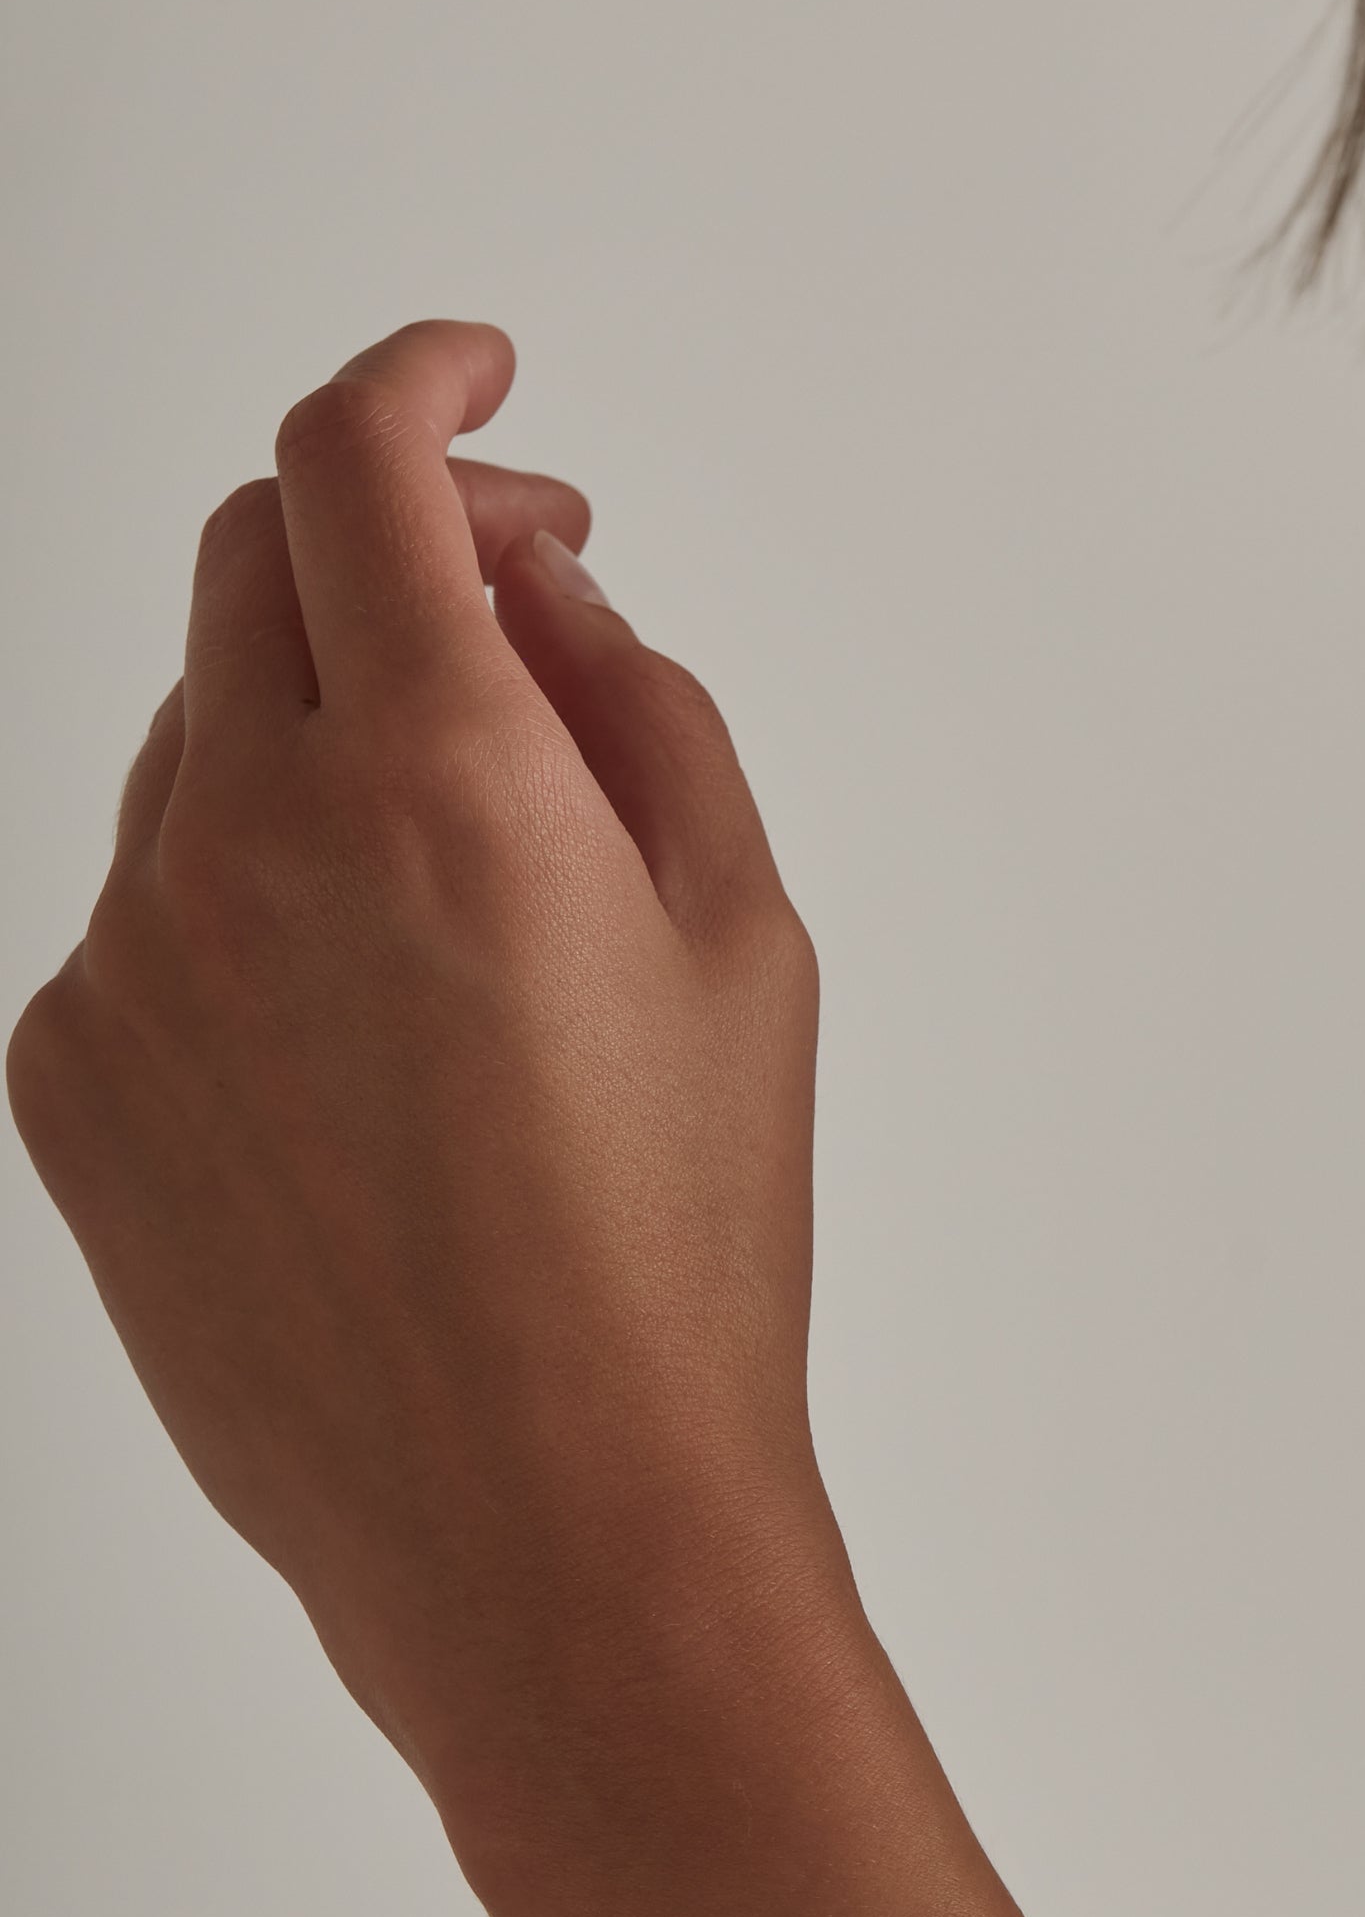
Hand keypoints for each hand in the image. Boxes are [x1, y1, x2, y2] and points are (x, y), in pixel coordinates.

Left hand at [7, 319, 829, 1802]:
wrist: (556, 1544)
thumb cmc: (681, 1266)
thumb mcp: (745, 939)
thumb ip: (637, 707)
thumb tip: (535, 595)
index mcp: (443, 786)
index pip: (356, 458)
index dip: (419, 372)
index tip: (474, 379)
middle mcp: (245, 847)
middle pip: (254, 567)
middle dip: (386, 546)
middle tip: (515, 611)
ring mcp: (127, 969)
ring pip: (198, 750)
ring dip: (321, 749)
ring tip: (468, 921)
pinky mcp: (67, 1088)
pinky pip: (144, 917)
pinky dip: (243, 909)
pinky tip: (367, 1056)